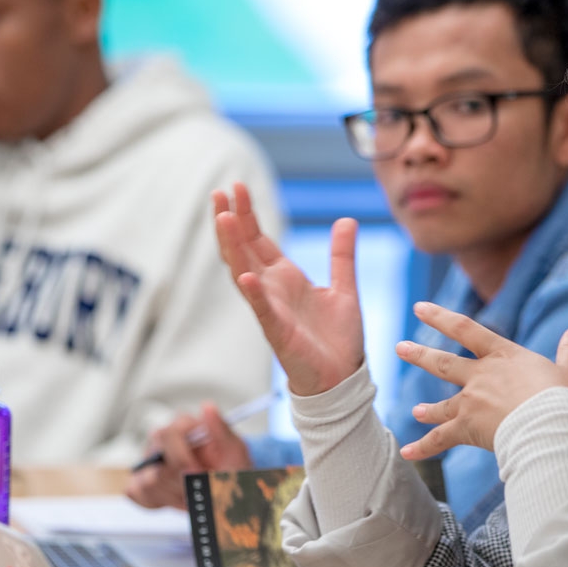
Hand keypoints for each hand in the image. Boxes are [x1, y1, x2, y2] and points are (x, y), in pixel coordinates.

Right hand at [125, 403, 252, 508]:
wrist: (227, 491)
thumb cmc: (230, 468)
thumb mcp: (235, 450)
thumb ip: (221, 430)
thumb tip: (207, 407)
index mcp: (183, 426)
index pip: (168, 435)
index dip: (181, 458)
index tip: (197, 474)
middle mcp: (162, 440)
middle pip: (156, 461)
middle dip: (180, 482)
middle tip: (199, 488)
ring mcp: (149, 461)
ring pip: (149, 481)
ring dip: (176, 494)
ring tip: (194, 492)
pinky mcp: (140, 480)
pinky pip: (138, 492)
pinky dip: (162, 501)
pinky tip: (180, 497)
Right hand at [213, 183, 364, 395]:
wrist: (343, 378)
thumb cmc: (337, 339)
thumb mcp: (344, 289)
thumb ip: (342, 256)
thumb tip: (346, 221)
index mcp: (286, 278)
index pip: (258, 240)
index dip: (247, 215)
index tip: (237, 187)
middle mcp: (272, 290)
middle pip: (243, 250)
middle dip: (231, 222)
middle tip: (220, 192)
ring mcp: (271, 310)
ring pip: (244, 274)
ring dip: (233, 248)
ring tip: (224, 220)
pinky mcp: (279, 333)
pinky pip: (262, 311)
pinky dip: (254, 294)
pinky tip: (245, 276)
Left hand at [395, 301, 567, 458]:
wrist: (549, 428)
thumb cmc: (562, 400)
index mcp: (502, 356)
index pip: (465, 329)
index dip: (440, 317)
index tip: (420, 309)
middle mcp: (480, 376)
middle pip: (442, 363)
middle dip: (419, 355)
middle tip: (400, 348)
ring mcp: (470, 402)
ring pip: (440, 404)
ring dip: (427, 410)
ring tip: (414, 410)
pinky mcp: (467, 428)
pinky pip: (440, 440)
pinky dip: (423, 447)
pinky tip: (407, 453)